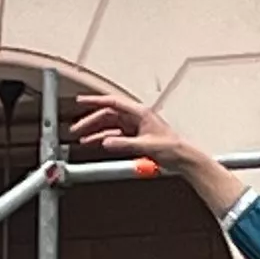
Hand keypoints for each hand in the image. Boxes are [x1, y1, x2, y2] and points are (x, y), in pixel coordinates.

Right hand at [72, 97, 186, 162]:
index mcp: (140, 113)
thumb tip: (106, 142)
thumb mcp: (145, 145)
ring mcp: (135, 127)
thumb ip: (124, 144)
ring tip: (82, 137)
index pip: (113, 102)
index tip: (80, 101)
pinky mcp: (135, 137)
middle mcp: (136, 117)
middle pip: (108, 115)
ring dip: (95, 131)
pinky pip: (115, 135)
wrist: (182, 158)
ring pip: (110, 125)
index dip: (95, 100)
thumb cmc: (172, 147)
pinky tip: (95, 142)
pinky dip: (104, 138)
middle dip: (91, 121)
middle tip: (77, 128)